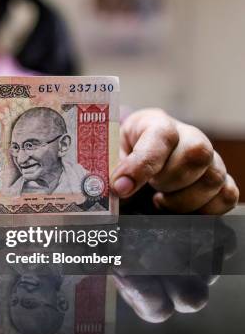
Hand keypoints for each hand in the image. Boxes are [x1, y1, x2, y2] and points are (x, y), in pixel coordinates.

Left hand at [111, 109, 239, 213]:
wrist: (132, 158)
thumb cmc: (120, 156)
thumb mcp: (107, 155)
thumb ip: (108, 168)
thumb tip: (113, 189)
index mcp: (155, 123)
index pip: (161, 136)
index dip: (141, 165)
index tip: (120, 187)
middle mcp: (188, 136)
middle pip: (197, 154)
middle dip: (168, 181)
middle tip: (148, 190)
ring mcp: (208, 158)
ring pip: (213, 178)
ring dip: (183, 200)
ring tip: (159, 200)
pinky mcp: (218, 180)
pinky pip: (226, 196)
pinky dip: (204, 210)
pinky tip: (178, 209)